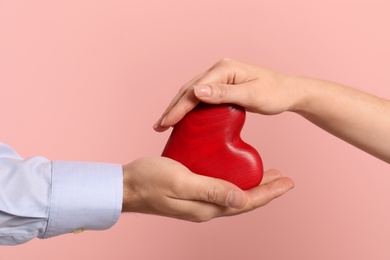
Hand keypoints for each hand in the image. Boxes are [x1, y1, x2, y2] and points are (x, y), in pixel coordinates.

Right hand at [122, 157, 293, 221]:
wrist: (125, 186)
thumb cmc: (148, 181)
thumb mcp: (180, 181)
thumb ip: (210, 190)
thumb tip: (242, 199)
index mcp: (206, 207)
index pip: (246, 202)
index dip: (269, 193)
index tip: (288, 182)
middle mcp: (206, 207)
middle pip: (244, 200)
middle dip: (266, 190)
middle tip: (284, 178)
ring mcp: (199, 201)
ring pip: (234, 194)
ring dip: (252, 185)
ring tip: (267, 174)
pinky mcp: (192, 192)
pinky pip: (221, 187)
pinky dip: (234, 179)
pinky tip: (235, 169)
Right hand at [154, 58, 300, 131]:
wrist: (289, 92)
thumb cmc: (275, 93)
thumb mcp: (252, 95)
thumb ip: (224, 94)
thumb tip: (197, 92)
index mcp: (224, 69)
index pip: (195, 89)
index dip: (179, 107)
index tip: (166, 123)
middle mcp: (219, 70)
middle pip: (189, 89)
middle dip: (173, 108)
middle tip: (159, 126)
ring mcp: (220, 77)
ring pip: (192, 93)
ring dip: (178, 108)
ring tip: (165, 123)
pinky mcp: (223, 86)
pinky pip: (201, 97)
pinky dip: (190, 108)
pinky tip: (183, 118)